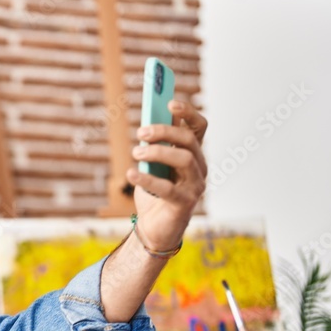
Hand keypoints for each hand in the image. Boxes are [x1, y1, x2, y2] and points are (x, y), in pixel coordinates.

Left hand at [127, 100, 207, 250]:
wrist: (153, 228)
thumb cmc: (153, 193)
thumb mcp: (152, 165)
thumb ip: (154, 147)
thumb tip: (147, 124)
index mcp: (192, 154)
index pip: (198, 127)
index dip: (187, 112)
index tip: (169, 103)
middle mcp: (199, 167)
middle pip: (188, 139)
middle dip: (164, 131)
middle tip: (140, 133)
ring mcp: (195, 185)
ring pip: (183, 158)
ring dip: (157, 152)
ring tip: (136, 153)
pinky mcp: (185, 203)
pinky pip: (168, 188)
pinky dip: (147, 178)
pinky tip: (131, 173)